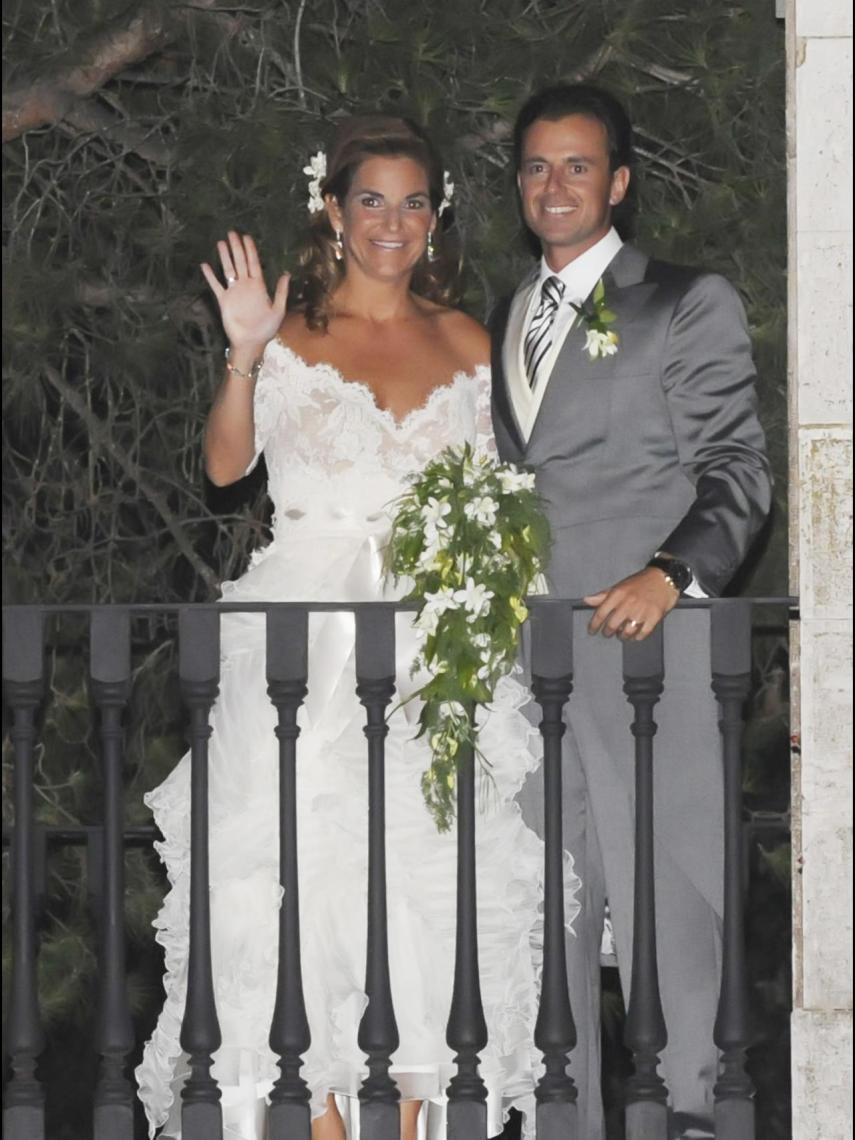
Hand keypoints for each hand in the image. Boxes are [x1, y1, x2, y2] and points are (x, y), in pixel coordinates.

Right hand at [200, 231, 289, 352]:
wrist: (250, 343)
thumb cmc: (266, 329)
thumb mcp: (278, 310)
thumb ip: (281, 292)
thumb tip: (286, 274)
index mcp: (258, 286)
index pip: (253, 263)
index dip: (250, 250)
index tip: (247, 237)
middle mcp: (245, 286)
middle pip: (240, 262)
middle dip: (236, 247)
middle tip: (232, 232)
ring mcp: (233, 292)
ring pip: (228, 269)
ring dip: (224, 256)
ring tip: (220, 242)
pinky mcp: (224, 300)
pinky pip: (216, 285)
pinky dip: (210, 276)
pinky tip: (205, 265)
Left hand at [584, 567, 678, 640]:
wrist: (663, 578)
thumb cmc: (641, 582)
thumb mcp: (619, 586)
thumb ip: (603, 595)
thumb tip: (587, 600)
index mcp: (618, 594)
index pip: (601, 613)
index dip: (594, 625)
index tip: (592, 630)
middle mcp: (628, 603)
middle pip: (612, 625)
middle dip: (608, 632)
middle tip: (608, 633)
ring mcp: (641, 611)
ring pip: (626, 632)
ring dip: (622, 636)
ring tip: (621, 635)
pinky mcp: (654, 617)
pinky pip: (642, 633)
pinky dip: (637, 637)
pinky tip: (635, 636)